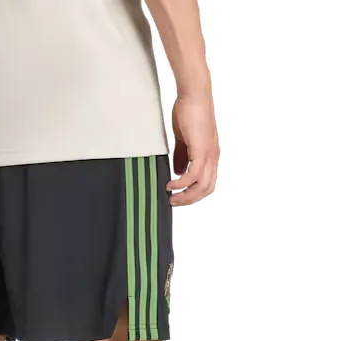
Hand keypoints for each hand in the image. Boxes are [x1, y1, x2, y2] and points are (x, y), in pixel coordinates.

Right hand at [167, 93, 220, 207]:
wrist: (194, 94)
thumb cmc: (188, 112)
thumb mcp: (184, 140)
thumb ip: (181, 157)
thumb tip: (178, 173)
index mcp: (211, 155)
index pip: (208, 183)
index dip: (195, 194)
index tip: (180, 198)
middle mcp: (213, 156)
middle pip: (206, 189)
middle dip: (189, 200)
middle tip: (174, 202)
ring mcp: (209, 154)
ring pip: (201, 186)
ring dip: (186, 195)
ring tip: (172, 197)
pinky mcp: (201, 150)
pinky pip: (193, 175)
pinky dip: (181, 183)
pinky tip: (171, 184)